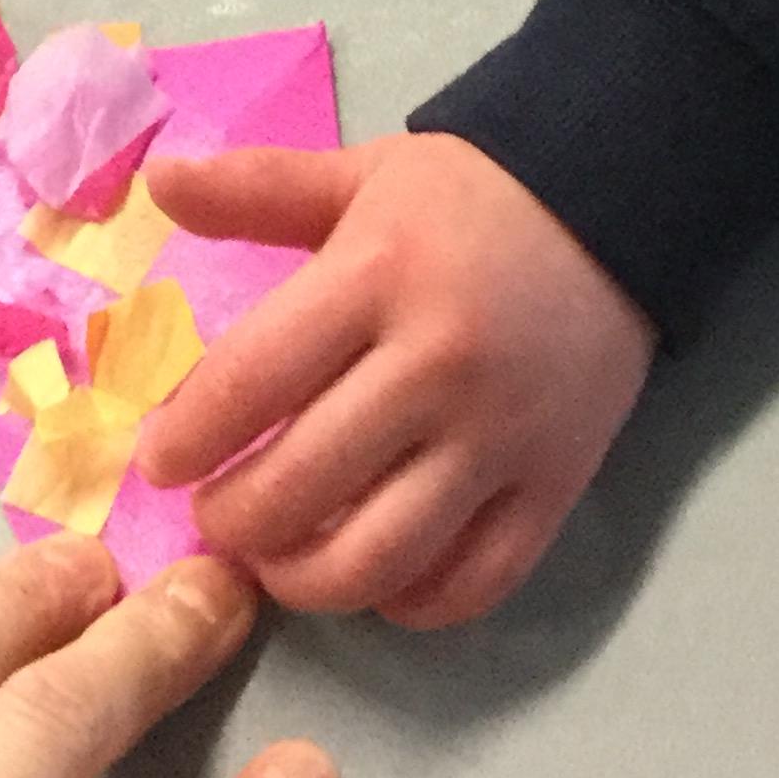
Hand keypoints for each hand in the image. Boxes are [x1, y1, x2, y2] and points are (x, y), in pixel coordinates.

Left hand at [135, 133, 655, 629]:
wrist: (619, 200)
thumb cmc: (470, 194)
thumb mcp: (360, 174)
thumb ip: (258, 188)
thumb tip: (160, 181)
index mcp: (375, 275)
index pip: (251, 382)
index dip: (188, 436)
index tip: (159, 461)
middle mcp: (435, 365)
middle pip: (301, 487)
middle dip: (233, 520)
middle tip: (215, 514)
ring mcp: (500, 437)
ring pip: (378, 558)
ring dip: (304, 579)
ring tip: (277, 557)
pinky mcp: (556, 486)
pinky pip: (471, 585)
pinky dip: (408, 603)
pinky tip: (373, 577)